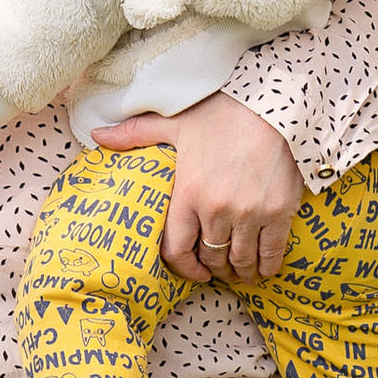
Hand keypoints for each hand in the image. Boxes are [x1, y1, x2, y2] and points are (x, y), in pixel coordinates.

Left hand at [91, 93, 303, 283]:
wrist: (272, 104)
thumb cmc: (222, 110)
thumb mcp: (174, 122)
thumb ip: (136, 133)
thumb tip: (97, 135)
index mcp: (188, 192)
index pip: (178, 249)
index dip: (184, 268)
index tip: (192, 272)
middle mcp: (216, 209)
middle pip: (212, 258)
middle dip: (214, 269)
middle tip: (218, 270)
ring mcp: (249, 213)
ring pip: (241, 260)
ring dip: (240, 272)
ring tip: (241, 273)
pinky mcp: (279, 212)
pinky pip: (272, 253)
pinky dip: (267, 267)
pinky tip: (264, 270)